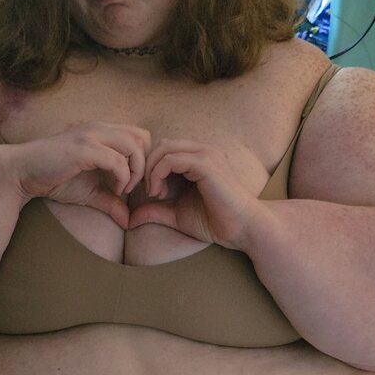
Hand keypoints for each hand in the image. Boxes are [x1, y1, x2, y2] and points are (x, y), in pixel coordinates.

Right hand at [9, 121, 150, 228]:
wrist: (22, 173)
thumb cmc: (54, 179)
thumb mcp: (89, 192)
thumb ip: (110, 202)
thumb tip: (128, 221)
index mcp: (102, 132)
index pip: (140, 136)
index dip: (144, 159)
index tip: (136, 184)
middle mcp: (99, 128)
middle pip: (143, 137)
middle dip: (146, 164)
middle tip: (137, 188)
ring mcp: (91, 136)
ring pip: (134, 146)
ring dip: (136, 171)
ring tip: (124, 190)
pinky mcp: (84, 149)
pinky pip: (117, 160)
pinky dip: (123, 177)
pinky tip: (115, 190)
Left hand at [128, 138, 262, 249]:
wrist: (244, 229)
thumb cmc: (217, 222)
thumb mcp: (177, 216)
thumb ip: (156, 212)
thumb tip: (130, 218)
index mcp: (198, 158)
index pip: (164, 149)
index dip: (150, 168)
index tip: (149, 193)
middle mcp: (203, 151)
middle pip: (161, 145)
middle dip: (146, 166)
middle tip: (145, 191)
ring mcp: (206, 155)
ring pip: (164, 149)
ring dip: (150, 170)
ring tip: (152, 193)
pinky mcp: (206, 164)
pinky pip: (171, 160)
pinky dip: (157, 174)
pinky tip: (158, 193)